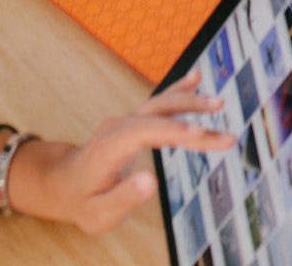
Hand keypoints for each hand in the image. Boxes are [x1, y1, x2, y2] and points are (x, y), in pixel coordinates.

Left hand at [9, 73, 231, 232]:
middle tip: (226, 135)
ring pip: (162, 105)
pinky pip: (159, 102)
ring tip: (219, 103)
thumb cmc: (83, 201)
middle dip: (193, 119)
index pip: (145, 132)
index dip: (173, 131)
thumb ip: (123, 198)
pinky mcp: (135, 120)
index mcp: (110, 147)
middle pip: (159, 115)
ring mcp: (127, 119)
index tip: (201, 134)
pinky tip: (196, 78)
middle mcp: (120, 126)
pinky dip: (178, 90)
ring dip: (191, 103)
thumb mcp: (97, 213)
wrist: (64, 182)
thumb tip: (151, 180)